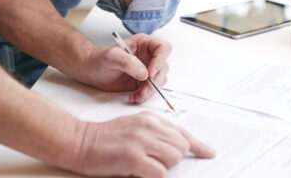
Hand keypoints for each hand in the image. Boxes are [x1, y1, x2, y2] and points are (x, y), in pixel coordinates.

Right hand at [72, 112, 214, 176]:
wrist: (81, 141)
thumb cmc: (105, 136)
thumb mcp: (133, 125)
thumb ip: (155, 132)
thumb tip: (176, 146)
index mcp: (150, 119)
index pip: (182, 131)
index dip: (198, 145)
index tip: (208, 152)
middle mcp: (148, 127)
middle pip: (181, 146)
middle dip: (175, 158)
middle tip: (159, 162)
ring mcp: (141, 142)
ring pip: (173, 159)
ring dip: (164, 167)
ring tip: (147, 165)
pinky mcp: (133, 158)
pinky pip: (159, 173)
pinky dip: (154, 176)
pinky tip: (141, 172)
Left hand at [83, 33, 170, 104]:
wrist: (93, 72)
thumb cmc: (100, 60)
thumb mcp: (111, 57)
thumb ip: (127, 62)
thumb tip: (144, 73)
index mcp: (143, 43)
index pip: (162, 48)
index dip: (160, 60)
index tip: (150, 73)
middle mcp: (148, 55)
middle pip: (163, 67)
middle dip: (155, 81)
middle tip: (143, 89)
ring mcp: (147, 69)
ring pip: (160, 80)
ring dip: (150, 91)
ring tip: (136, 95)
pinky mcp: (144, 82)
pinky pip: (152, 90)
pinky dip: (144, 96)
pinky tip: (133, 97)